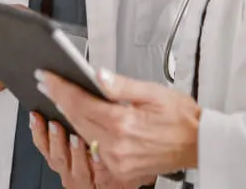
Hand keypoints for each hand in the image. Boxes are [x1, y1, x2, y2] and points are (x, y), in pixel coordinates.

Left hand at [36, 68, 199, 183]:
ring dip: (69, 116)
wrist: (199, 143)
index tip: (46, 77)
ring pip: (83, 135)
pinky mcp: (120, 171)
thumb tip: (97, 75)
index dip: (60, 88)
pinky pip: (95, 149)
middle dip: (59, 99)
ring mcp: (117, 162)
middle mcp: (117, 146)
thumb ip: (122, 85)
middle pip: (77, 119)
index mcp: (124, 123)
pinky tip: (80, 120)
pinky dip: (85, 133)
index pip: (81, 102)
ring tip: (60, 98)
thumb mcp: (154, 92)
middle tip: (46, 83)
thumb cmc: (182, 117)